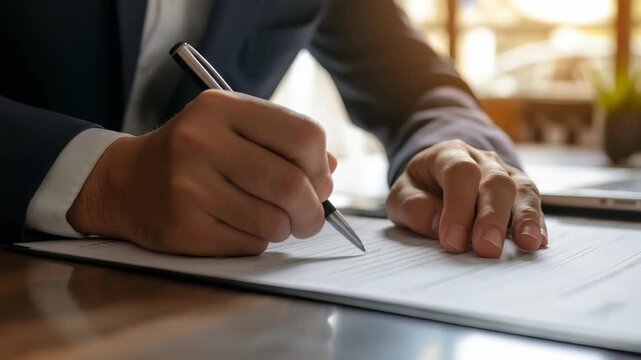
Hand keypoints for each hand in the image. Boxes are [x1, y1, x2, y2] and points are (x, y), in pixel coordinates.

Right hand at [68, 90, 336, 255]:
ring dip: (285, 228)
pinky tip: (239, 227)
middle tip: (310, 217)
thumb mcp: (233, 128)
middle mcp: (201, 142)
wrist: (127, 181)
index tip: (318, 180)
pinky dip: (257, 241)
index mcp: (221, 108)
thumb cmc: (194, 153)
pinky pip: (249, 244)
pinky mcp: (182, 227)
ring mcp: (188, 187)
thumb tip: (329, 172)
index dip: (320, 165)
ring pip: (274, 222)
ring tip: (272, 220)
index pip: (303, 136)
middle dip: (312, 210)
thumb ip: (284, 141)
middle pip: (291, 184)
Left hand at [386, 140, 546, 257]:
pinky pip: (534, 204)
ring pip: (522, 189)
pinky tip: (538, 243)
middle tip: (486, 248)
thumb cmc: (420, 189)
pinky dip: (537, 224)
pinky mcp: (521, 193)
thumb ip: (413, 207)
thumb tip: (437, 226)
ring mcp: (506, 174)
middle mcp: (483, 160)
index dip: (458, 207)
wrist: (438, 176)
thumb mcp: (401, 195)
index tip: (452, 240)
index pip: (459, 173)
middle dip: (491, 217)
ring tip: (526, 244)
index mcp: (449, 154)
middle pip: (495, 181)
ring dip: (525, 218)